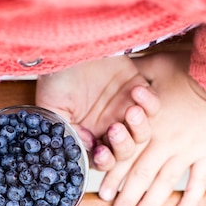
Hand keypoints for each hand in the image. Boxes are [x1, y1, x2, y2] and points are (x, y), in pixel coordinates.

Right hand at [35, 55, 158, 166]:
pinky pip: (153, 106)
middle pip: (126, 151)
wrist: (70, 44)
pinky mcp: (138, 90)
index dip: (105, 161)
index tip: (102, 152)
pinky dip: (149, 103)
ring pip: (143, 133)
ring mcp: (124, 109)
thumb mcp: (52, 109)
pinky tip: (137, 92)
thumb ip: (66, 133)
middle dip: (123, 145)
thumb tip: (84, 151)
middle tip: (115, 129)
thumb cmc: (56, 76)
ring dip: (139, 128)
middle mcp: (107, 126)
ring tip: (131, 111)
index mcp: (88, 134)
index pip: (102, 159)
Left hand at [99, 51, 205, 205]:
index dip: (113, 176)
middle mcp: (165, 142)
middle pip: (141, 176)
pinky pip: (199, 180)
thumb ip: (132, 74)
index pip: (126, 156)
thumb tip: (112, 65)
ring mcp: (187, 151)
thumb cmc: (188, 69)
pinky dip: (191, 199)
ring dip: (150, 205)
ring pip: (164, 183)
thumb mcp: (154, 66)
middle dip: (126, 200)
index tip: (102, 195)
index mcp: (149, 125)